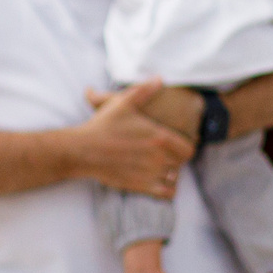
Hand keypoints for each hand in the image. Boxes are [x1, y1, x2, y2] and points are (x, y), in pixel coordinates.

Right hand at [70, 82, 189, 198]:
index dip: (186, 147)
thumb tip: (159, 78)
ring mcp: (150, 173)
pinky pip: (166, 193)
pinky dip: (166, 189)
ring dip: (170, 174)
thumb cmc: (103, 126)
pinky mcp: (140, 186)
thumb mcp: (123, 104)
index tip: (176, 146)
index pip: (189, 149)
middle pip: (181, 164)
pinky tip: (157, 182)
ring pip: (174, 178)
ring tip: (159, 168)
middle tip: (165, 156)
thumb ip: (144, 91)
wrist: (83, 150)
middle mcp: (158, 156)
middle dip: (176, 160)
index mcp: (159, 137)